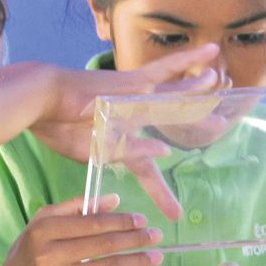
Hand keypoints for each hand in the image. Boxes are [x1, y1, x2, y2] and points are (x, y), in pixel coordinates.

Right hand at [0, 195, 162, 265]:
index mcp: (43, 232)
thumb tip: (115, 201)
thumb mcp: (41, 224)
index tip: (142, 219)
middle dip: (136, 239)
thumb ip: (75, 208)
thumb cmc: (29, 255)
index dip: (121, 221)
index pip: (92, 223)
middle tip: (156, 236)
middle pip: (104, 245)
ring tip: (156, 256)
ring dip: (138, 261)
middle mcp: (50, 256)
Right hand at [29, 44, 222, 218]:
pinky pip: (166, 69)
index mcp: (120, 145)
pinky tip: (211, 51)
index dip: (161, 193)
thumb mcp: (97, 152)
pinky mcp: (133, 81)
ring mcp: (135, 100)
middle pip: (171, 125)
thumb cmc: (62, 130)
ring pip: (175, 94)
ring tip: (219, 82)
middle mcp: (133, 120)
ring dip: (197, 89)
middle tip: (220, 127)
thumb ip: (131, 152)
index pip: (146, 171)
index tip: (174, 215)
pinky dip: (187, 61)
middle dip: (195, 127)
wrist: (45, 102)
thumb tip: (165, 150)